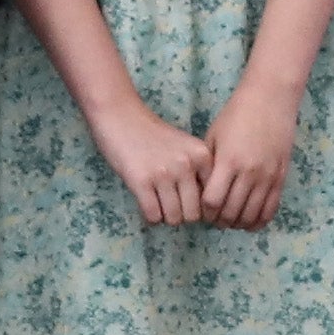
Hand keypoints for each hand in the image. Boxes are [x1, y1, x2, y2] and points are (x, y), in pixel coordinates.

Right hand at [87, 99, 211, 227]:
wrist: (120, 116)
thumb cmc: (154, 135)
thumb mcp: (185, 148)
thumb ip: (199, 172)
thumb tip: (205, 212)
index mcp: (202, 156)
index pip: (212, 199)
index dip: (202, 208)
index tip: (189, 206)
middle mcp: (187, 164)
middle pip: (193, 214)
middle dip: (181, 216)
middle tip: (171, 206)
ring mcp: (164, 173)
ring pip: (173, 218)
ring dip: (165, 217)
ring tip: (158, 203)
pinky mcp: (141, 181)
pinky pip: (153, 216)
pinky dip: (150, 216)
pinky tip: (146, 203)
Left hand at [199, 73, 305, 229]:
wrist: (270, 99)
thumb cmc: (236, 115)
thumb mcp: (214, 137)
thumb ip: (209, 166)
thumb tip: (203, 194)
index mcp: (228, 162)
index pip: (212, 201)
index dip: (205, 211)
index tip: (202, 210)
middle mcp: (249, 173)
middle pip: (231, 212)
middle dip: (219, 220)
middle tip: (215, 219)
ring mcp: (267, 177)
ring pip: (251, 215)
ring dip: (238, 223)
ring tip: (231, 220)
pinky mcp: (281, 177)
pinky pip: (271, 209)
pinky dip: (259, 221)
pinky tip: (250, 221)